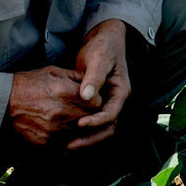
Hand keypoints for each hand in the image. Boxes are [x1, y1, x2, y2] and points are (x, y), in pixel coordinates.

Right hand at [8, 66, 97, 146]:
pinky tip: (64, 132)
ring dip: (82, 129)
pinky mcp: (46, 143)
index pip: (96, 102)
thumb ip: (74, 76)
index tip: (91, 100)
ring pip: (82, 134)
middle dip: (92, 115)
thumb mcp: (51, 72)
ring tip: (74, 121)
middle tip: (85, 111)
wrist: (1, 104)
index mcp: (64, 92)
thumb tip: (92, 81)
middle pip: (91, 119)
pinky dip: (70, 141)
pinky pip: (68, 146)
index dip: (96, 101)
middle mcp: (61, 112)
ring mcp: (54, 130)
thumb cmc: (27, 85)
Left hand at [72, 19, 130, 149]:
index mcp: (121, 92)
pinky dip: (80, 131)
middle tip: (70, 146)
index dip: (96, 122)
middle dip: (90, 139)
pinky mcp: (95, 103)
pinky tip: (64, 135)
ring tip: (66, 147)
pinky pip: (90, 122)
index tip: (79, 124)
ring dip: (85, 139)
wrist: (103, 39)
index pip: (111, 114)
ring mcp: (105, 103)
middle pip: (107, 129)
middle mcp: (115, 101)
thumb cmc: (104, 46)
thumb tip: (87, 96)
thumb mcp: (100, 58)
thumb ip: (94, 77)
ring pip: (99, 129)